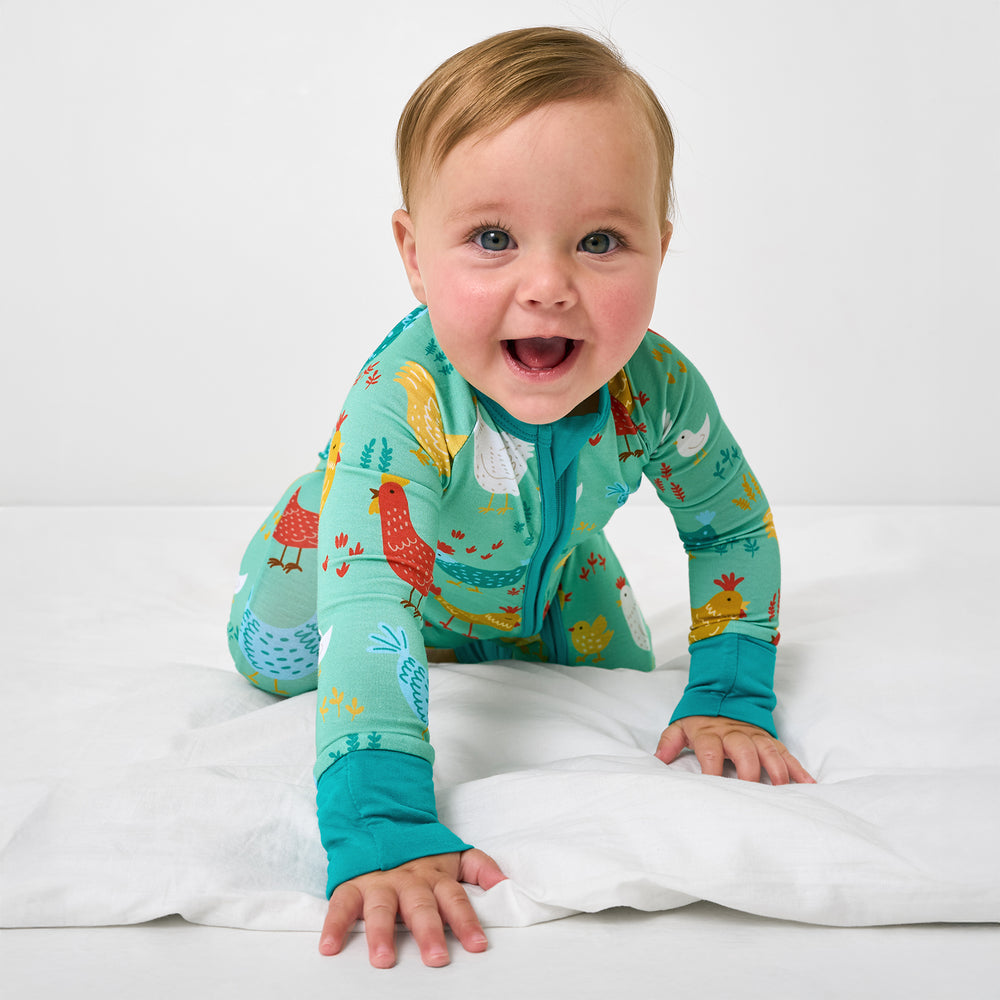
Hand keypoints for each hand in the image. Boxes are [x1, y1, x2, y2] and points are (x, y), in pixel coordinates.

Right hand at [319, 849, 505, 967]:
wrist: (378, 820)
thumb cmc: (418, 851)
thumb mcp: (453, 854)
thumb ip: (480, 866)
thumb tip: (506, 884)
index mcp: (434, 876)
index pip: (454, 899)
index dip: (466, 922)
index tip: (477, 945)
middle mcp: (407, 881)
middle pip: (420, 906)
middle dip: (428, 932)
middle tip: (436, 958)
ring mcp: (379, 883)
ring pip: (381, 908)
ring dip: (381, 933)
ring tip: (384, 959)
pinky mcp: (352, 886)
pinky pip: (341, 905)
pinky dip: (334, 925)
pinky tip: (329, 947)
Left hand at [655, 715, 814, 783]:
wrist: (725, 694)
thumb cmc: (701, 719)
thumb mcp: (681, 726)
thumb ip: (668, 742)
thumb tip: (656, 760)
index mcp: (710, 732)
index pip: (709, 750)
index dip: (710, 768)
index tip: (711, 787)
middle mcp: (735, 734)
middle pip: (743, 751)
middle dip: (748, 772)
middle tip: (751, 795)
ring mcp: (755, 737)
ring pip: (769, 752)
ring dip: (776, 771)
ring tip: (781, 791)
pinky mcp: (770, 740)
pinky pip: (786, 754)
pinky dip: (798, 770)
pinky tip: (808, 785)